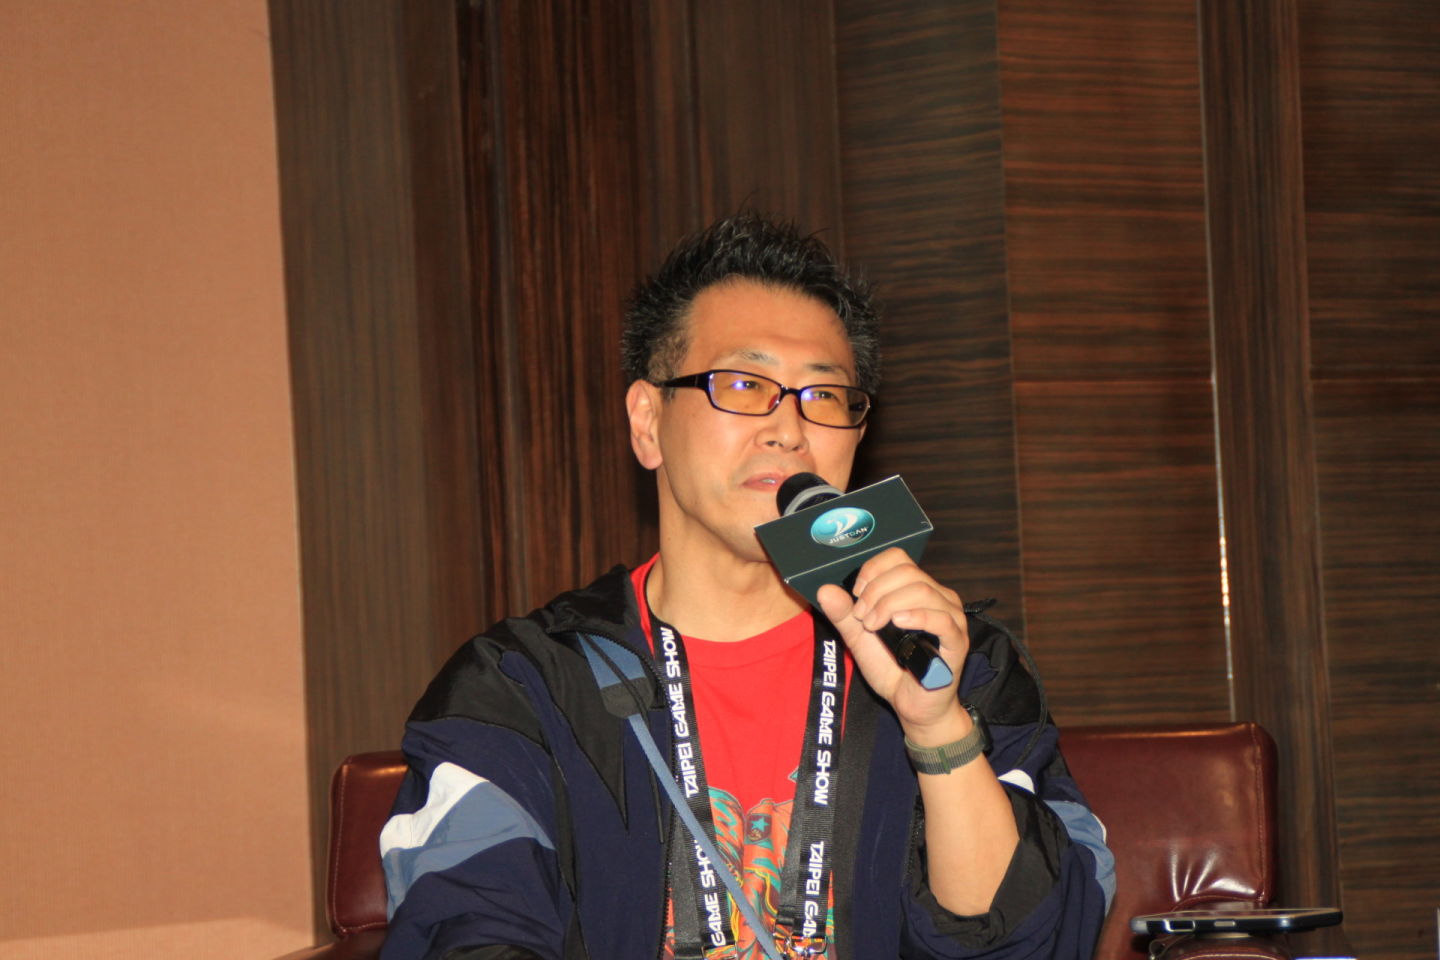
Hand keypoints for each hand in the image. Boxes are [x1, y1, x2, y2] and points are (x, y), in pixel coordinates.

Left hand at [815, 548, 969, 736]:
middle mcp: (938, 597)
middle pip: (907, 572)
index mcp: (916, 590)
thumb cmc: (892, 669)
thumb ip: (844, 614)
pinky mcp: (957, 641)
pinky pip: (942, 619)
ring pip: (922, 590)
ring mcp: (950, 618)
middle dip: (875, 591)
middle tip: (862, 617)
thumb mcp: (860, 638)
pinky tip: (899, 622)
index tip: (856, 593)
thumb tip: (825, 590)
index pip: (898, 558)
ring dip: (888, 604)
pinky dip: (918, 615)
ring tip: (873, 626)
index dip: (873, 570)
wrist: (912, 705)